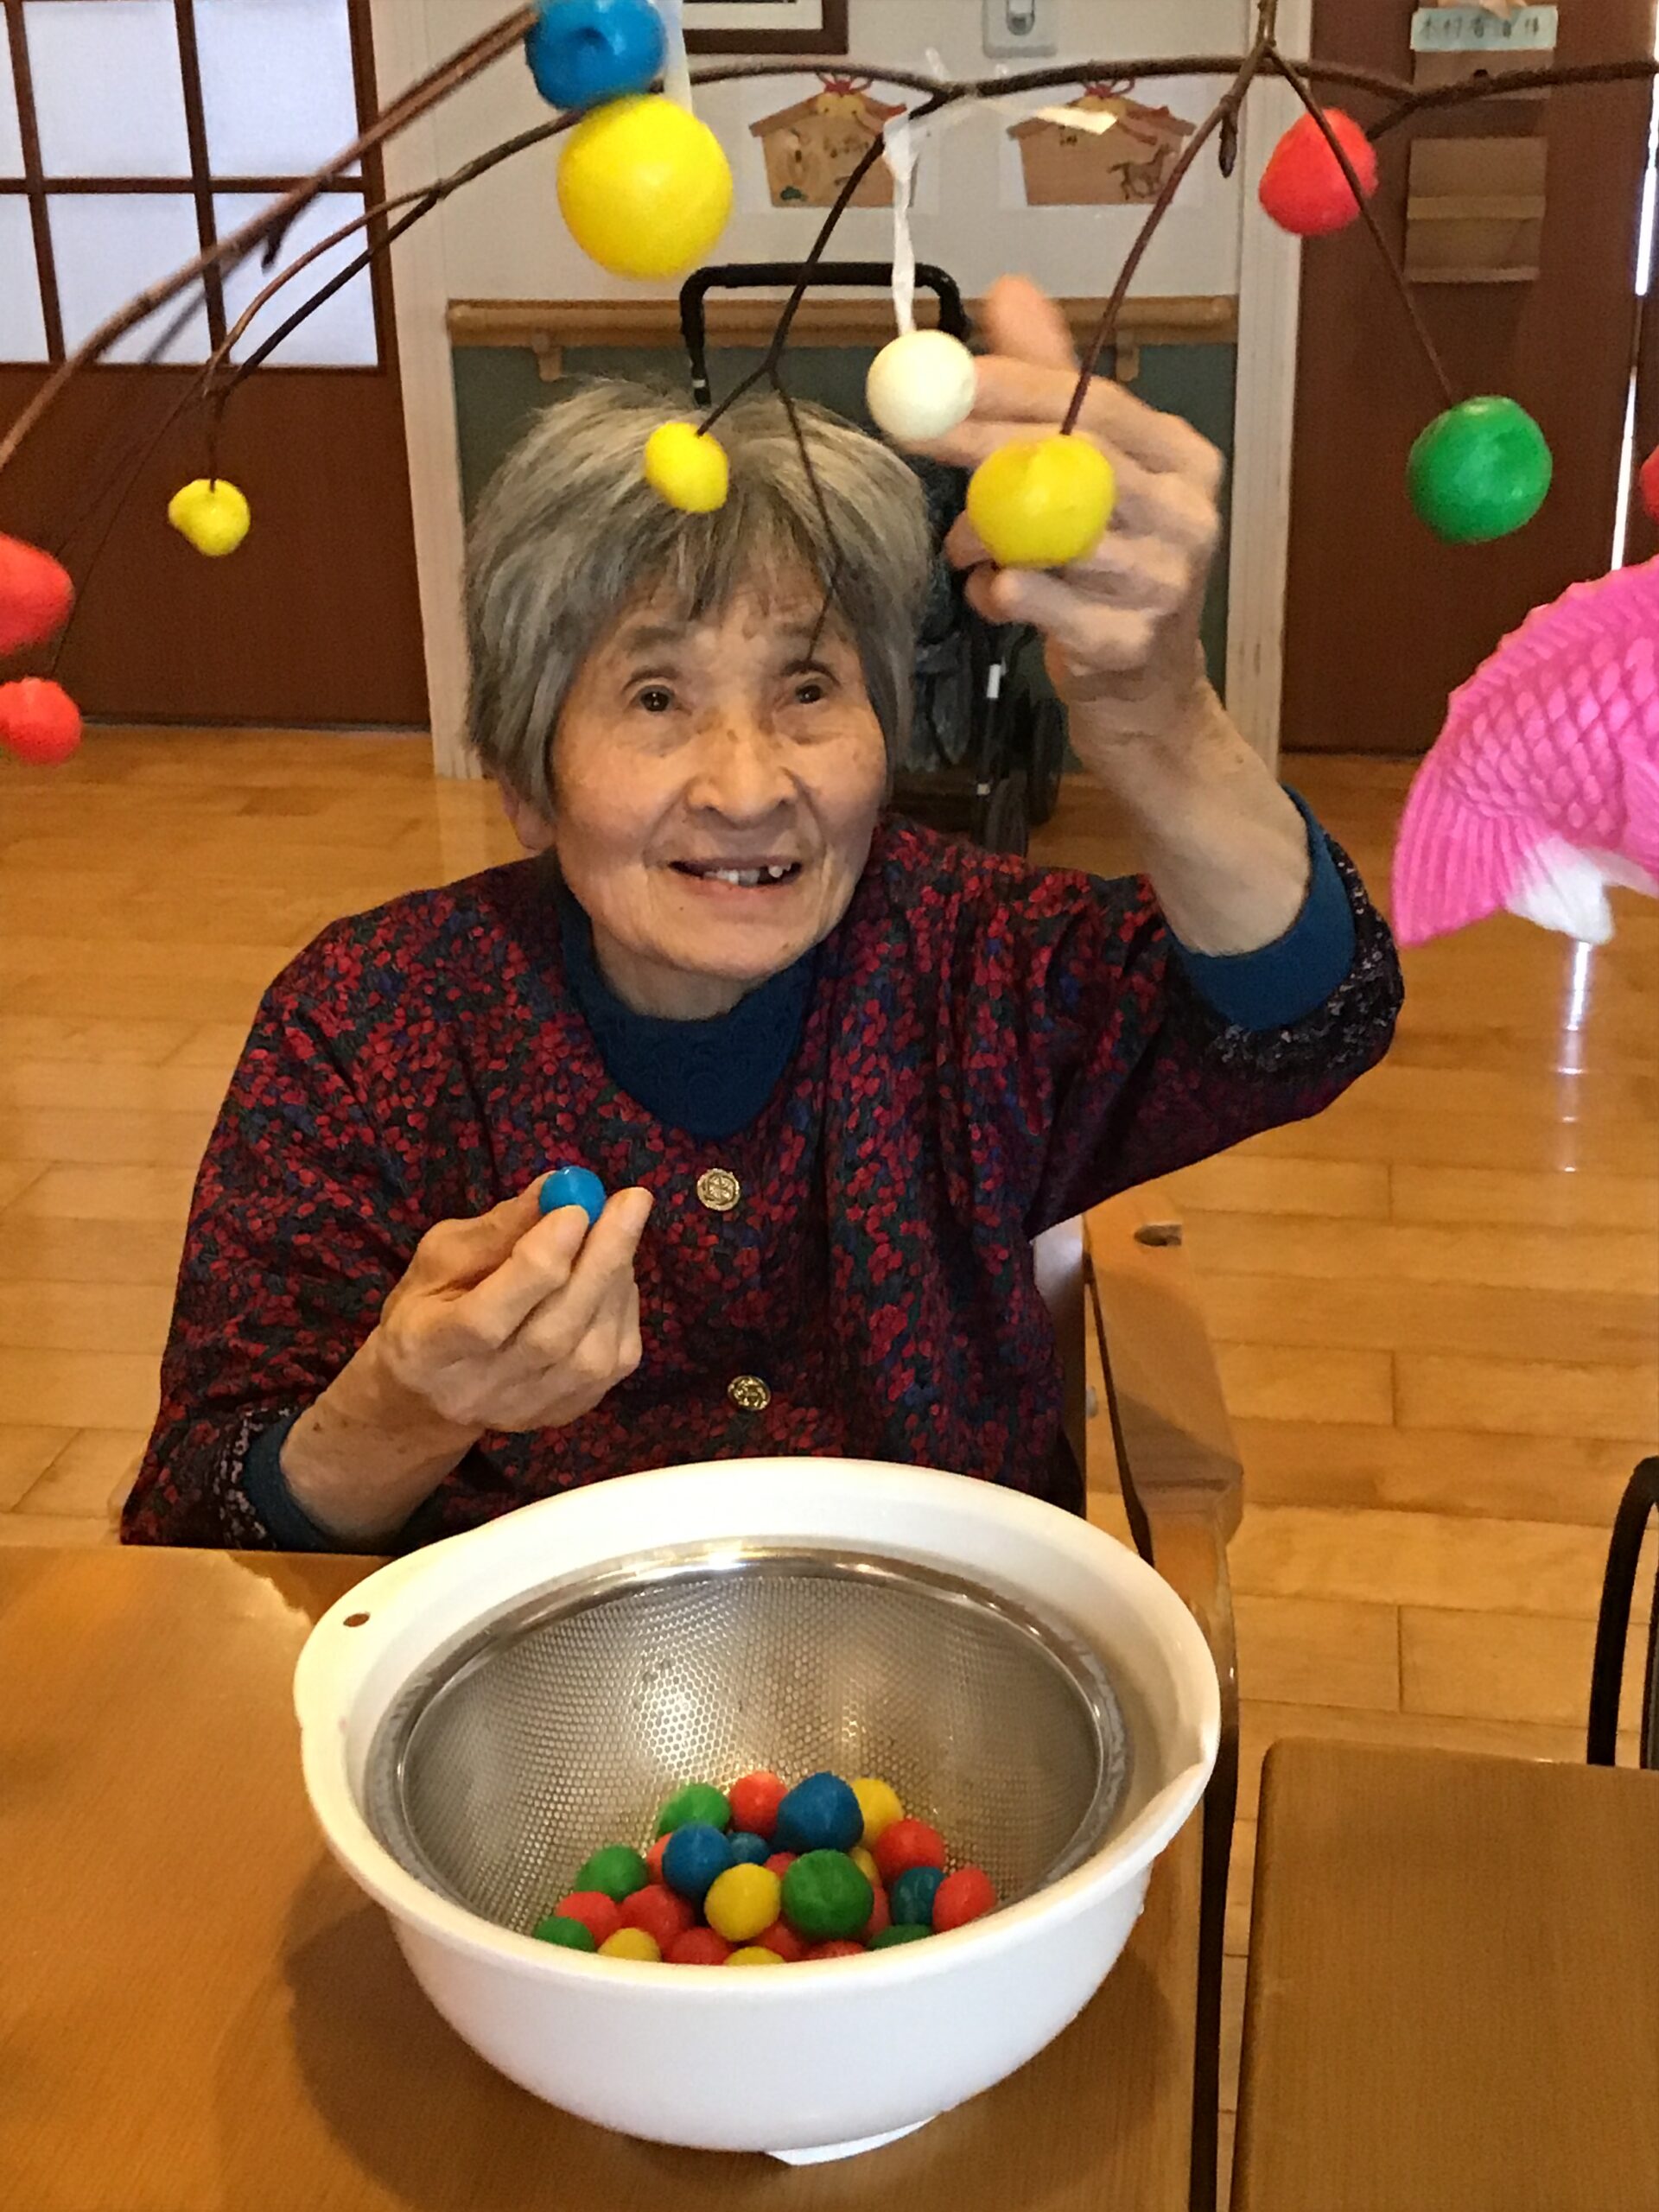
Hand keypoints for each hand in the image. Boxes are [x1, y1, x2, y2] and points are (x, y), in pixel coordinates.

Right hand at [282, 1178, 651, 1541]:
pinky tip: (614, 1272)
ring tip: (618, 1228)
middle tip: (631, 1202)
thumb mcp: (443, 1255)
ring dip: (617, 1279)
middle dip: (600, 1260)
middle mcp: (480, 1390)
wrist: (432, 1392)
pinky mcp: (570, 1411)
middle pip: (552, 1334)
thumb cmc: (432, 1308)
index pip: (487, 1318)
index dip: (537, 1263)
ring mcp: (530, 1409)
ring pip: (593, 1351)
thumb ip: (498, 1228)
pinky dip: (625, 1306)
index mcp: (430, 1348)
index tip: (575, 1209)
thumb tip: (560, 1190)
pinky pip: (616, 1358)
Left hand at [914, 276, 1223, 758]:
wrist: (1149, 700)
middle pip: (1078, 460)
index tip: (947, 376)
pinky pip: (1044, 604)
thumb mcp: (1088, 476)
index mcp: (1183, 460)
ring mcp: (1166, 583)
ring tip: (963, 544)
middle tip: (915, 429)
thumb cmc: (1109, 578)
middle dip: (985, 441)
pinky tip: (992, 592)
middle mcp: (1188, 515)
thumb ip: (1051, 387)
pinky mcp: (1131, 644)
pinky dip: (1001, 593)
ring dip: (988, 534)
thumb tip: (1009, 291)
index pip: (1095, 403)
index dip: (1015, 383)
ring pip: (1057, 535)